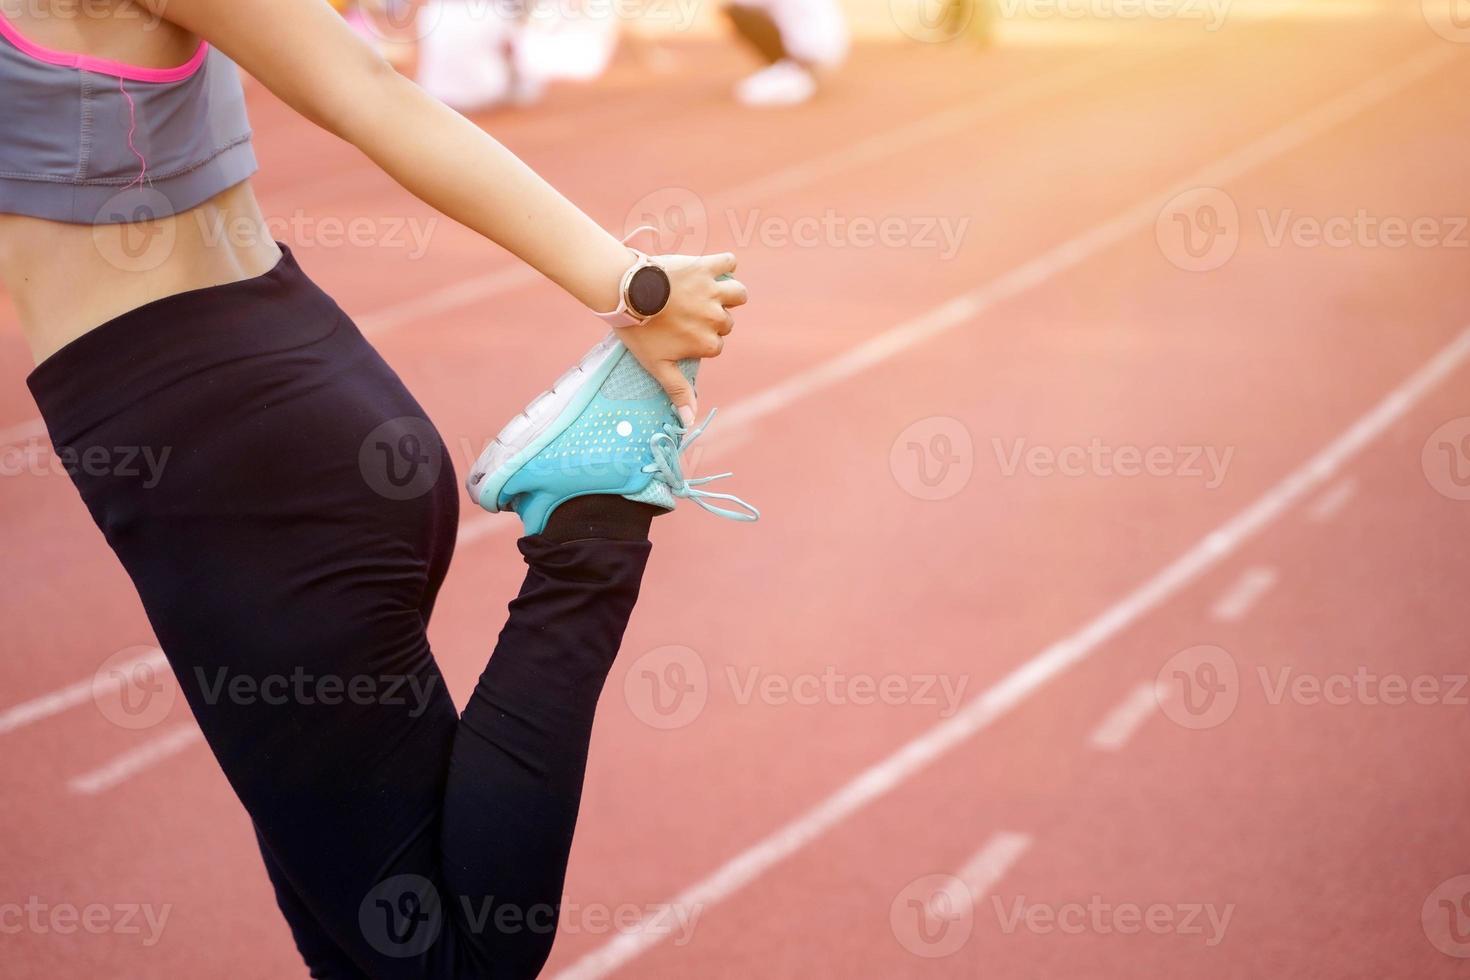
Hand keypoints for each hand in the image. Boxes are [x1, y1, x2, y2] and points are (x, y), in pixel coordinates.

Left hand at [618, 253, 747, 425]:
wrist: (626, 293)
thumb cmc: (640, 331)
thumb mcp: (657, 366)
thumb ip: (677, 391)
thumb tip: (690, 423)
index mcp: (707, 342)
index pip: (716, 346)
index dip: (701, 341)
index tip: (682, 336)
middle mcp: (716, 318)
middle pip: (726, 322)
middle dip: (711, 319)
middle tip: (686, 314)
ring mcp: (713, 292)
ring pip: (738, 294)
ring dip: (729, 294)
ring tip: (712, 294)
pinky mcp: (706, 267)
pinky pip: (728, 262)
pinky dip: (726, 264)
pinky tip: (715, 268)